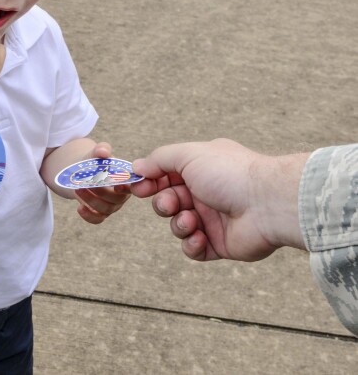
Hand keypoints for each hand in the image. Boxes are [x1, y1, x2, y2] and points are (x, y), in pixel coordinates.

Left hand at [75, 142, 131, 223]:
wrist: (82, 172)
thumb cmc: (94, 161)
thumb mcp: (96, 153)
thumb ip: (101, 149)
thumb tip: (103, 151)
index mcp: (125, 180)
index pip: (130, 187)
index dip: (125, 188)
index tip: (116, 184)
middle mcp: (121, 195)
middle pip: (116, 199)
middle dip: (101, 192)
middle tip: (86, 183)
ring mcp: (111, 206)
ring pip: (106, 209)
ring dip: (91, 201)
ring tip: (78, 189)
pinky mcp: (100, 213)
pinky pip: (97, 219)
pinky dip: (88, 216)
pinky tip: (79, 207)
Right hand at [131, 139, 306, 261]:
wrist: (267, 204)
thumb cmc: (229, 174)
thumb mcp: (189, 155)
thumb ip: (159, 159)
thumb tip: (136, 166)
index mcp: (200, 169)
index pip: (165, 175)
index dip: (150, 182)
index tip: (138, 187)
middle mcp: (205, 192)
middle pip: (168, 201)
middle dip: (164, 203)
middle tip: (172, 204)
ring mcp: (212, 219)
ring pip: (178, 225)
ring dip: (179, 223)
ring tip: (192, 221)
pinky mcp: (219, 244)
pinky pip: (193, 248)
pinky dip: (191, 244)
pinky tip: (200, 237)